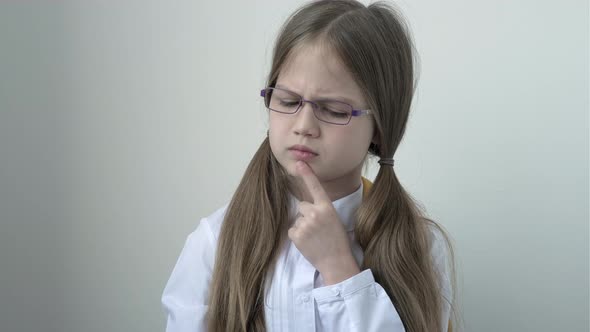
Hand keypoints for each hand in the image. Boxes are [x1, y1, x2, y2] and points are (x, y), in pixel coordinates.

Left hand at [288, 161, 360, 284]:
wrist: (336, 262)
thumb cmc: (338, 241)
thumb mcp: (334, 220)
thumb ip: (321, 210)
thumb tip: (305, 206)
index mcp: (327, 207)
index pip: (315, 187)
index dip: (307, 174)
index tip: (299, 163)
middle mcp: (315, 213)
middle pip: (302, 205)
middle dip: (307, 215)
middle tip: (318, 229)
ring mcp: (305, 224)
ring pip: (298, 219)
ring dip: (303, 227)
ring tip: (315, 238)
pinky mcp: (296, 234)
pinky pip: (292, 229)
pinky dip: (298, 236)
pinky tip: (308, 243)